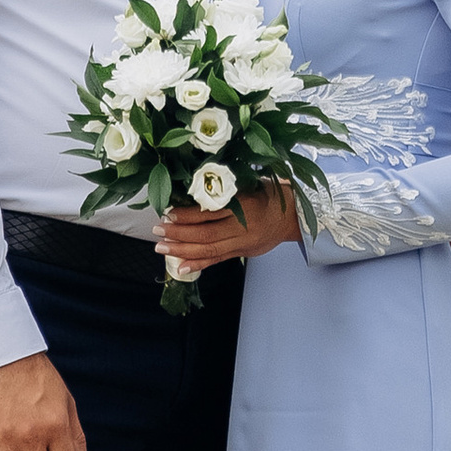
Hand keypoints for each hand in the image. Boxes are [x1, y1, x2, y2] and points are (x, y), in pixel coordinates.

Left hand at [155, 182, 302, 273]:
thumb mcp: (248, 184)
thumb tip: (191, 192)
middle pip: (206, 234)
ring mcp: (242, 242)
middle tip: (158, 231)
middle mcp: (243, 226)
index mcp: (243, 204)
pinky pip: (218, 260)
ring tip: (162, 248)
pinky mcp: (242, 252)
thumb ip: (224, 190)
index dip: (187, 215)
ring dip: (182, 250)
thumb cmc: (269, 194)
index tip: (169, 212)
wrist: (292, 216)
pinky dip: (198, 264)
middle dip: (178, 234)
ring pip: (209, 250)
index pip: (209, 212)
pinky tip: (181, 267)